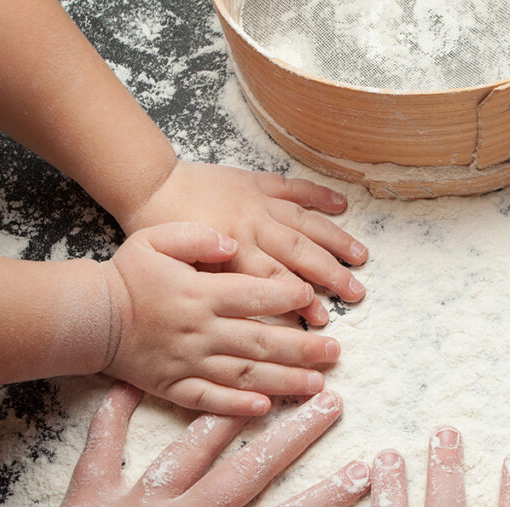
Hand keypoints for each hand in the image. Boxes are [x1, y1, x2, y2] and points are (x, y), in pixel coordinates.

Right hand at [103, 221, 341, 414]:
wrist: (90, 316)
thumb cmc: (129, 275)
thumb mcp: (156, 239)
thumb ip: (198, 237)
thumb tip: (233, 243)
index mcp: (200, 294)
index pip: (253, 294)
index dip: (286, 295)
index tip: (313, 298)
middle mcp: (200, 331)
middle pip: (261, 340)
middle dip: (303, 347)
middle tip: (336, 351)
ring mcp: (189, 363)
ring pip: (245, 374)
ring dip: (284, 380)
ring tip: (318, 384)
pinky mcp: (174, 386)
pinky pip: (210, 401)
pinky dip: (237, 408)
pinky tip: (266, 409)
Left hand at [118, 161, 367, 325]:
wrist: (149, 184)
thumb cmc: (160, 232)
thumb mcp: (180, 269)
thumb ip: (215, 289)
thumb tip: (248, 315)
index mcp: (234, 249)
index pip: (275, 281)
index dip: (300, 301)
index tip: (321, 320)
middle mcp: (253, 226)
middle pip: (301, 253)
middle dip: (331, 274)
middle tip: (356, 293)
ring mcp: (259, 202)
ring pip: (306, 222)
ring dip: (336, 240)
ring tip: (361, 256)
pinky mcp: (258, 182)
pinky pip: (294, 187)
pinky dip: (319, 194)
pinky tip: (342, 205)